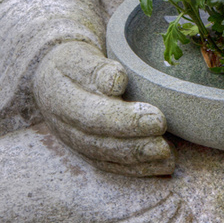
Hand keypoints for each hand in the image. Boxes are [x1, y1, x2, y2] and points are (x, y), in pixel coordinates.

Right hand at [32, 41, 174, 175]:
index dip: (124, 120)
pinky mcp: (85, 152)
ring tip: (167, 154)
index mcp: (59, 95)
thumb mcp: (81, 53)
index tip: (157, 117)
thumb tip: (116, 83)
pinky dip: (135, 169)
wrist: (56, 78)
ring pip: (104, 156)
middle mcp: (62, 124)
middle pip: (98, 139)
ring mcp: (72, 141)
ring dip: (137, 158)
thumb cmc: (75, 61)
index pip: (92, 113)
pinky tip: (160, 166)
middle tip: (164, 136)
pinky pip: (109, 165)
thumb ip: (97, 68)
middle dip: (134, 140)